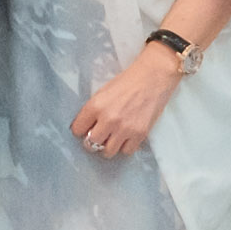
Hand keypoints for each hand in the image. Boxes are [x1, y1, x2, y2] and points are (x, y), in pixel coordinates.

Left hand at [70, 42, 180, 157]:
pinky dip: (125, 147)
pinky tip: (126, 138)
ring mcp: (125, 129)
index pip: (77, 129)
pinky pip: (126, 151)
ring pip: (108, 152)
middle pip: (91, 144)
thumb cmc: (128, 81)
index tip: (84, 129)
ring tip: (111, 139)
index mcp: (96, 106)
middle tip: (97, 137)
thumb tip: (87, 126)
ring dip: (108, 147)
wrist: (153, 78)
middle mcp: (109, 119)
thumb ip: (93, 110)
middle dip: (92, 142)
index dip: (80, 130)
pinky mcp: (140, 134)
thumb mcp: (103, 92)